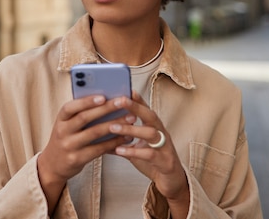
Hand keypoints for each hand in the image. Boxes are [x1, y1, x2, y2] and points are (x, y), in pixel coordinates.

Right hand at [37, 95, 134, 212]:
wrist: (53, 165)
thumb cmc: (66, 138)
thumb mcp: (67, 124)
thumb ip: (81, 113)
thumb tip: (107, 99)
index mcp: (60, 119)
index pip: (70, 107)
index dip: (86, 101)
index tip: (103, 96)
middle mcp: (62, 131)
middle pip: (84, 118)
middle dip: (105, 109)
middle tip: (123, 102)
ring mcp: (69, 146)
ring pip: (94, 133)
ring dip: (114, 124)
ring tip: (130, 118)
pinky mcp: (77, 159)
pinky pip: (98, 149)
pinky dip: (113, 142)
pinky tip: (125, 137)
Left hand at [107, 92, 189, 216]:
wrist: (169, 179)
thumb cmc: (151, 158)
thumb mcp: (136, 144)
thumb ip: (121, 136)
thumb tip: (99, 128)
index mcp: (154, 126)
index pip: (145, 108)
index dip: (136, 98)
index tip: (124, 88)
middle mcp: (161, 132)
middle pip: (150, 115)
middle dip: (135, 107)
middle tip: (120, 100)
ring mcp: (164, 146)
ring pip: (150, 133)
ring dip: (131, 129)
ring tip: (113, 126)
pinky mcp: (165, 160)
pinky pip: (149, 153)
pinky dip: (134, 151)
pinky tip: (120, 150)